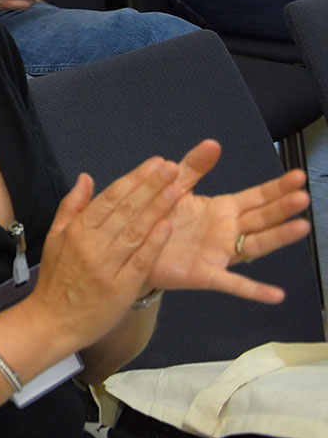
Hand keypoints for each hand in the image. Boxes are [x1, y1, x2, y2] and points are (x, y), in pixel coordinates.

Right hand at [30, 156, 183, 349]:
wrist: (53, 320)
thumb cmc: (57, 279)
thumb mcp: (55, 238)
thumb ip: (72, 207)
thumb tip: (86, 178)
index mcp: (76, 230)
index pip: (109, 198)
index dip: (134, 179)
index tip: (154, 164)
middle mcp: (92, 244)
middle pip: (125, 210)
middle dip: (150, 186)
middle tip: (172, 168)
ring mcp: (107, 265)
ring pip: (135, 231)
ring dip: (157, 208)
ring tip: (177, 189)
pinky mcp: (121, 287)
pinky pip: (140, 261)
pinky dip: (154, 242)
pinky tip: (168, 225)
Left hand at [140, 141, 310, 300]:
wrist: (135, 248)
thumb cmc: (160, 218)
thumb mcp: (176, 187)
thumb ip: (194, 167)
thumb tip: (213, 143)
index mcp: (222, 209)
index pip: (256, 196)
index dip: (277, 187)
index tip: (298, 176)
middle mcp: (227, 232)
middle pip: (261, 218)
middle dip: (282, 207)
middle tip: (302, 196)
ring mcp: (219, 254)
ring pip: (255, 244)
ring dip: (279, 236)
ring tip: (301, 227)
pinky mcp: (205, 274)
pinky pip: (232, 283)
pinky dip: (254, 290)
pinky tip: (275, 294)